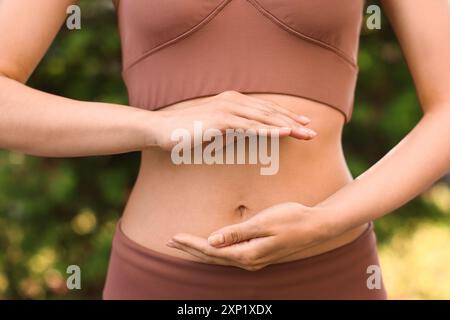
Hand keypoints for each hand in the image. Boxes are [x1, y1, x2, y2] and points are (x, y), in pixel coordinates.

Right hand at [146, 90, 316, 150]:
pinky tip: (284, 133)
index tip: (302, 125)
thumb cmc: (185, 132)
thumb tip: (244, 135)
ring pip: (264, 118)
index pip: (264, 110)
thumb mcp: (213, 130)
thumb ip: (231, 129)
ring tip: (305, 134)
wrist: (160, 130)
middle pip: (269, 113)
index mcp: (232, 102)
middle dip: (292, 122)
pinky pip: (249, 126)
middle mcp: (232, 101)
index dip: (285, 117)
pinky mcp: (220, 120)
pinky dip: (268, 129)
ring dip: (286, 126)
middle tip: (312, 132)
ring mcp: (227, 109)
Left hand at [167, 202, 329, 270]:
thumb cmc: (291, 220)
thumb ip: (236, 233)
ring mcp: (254, 260)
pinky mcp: (258, 255)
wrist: (315, 226)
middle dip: (191, 249)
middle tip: (170, 242)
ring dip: (201, 250)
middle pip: (212, 256)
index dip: (191, 244)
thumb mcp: (262, 223)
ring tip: (184, 244)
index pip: (211, 250)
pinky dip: (215, 250)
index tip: (174, 237)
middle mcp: (249, 262)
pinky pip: (230, 255)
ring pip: (220, 257)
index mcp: (247, 254)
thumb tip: (212, 240)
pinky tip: (210, 246)